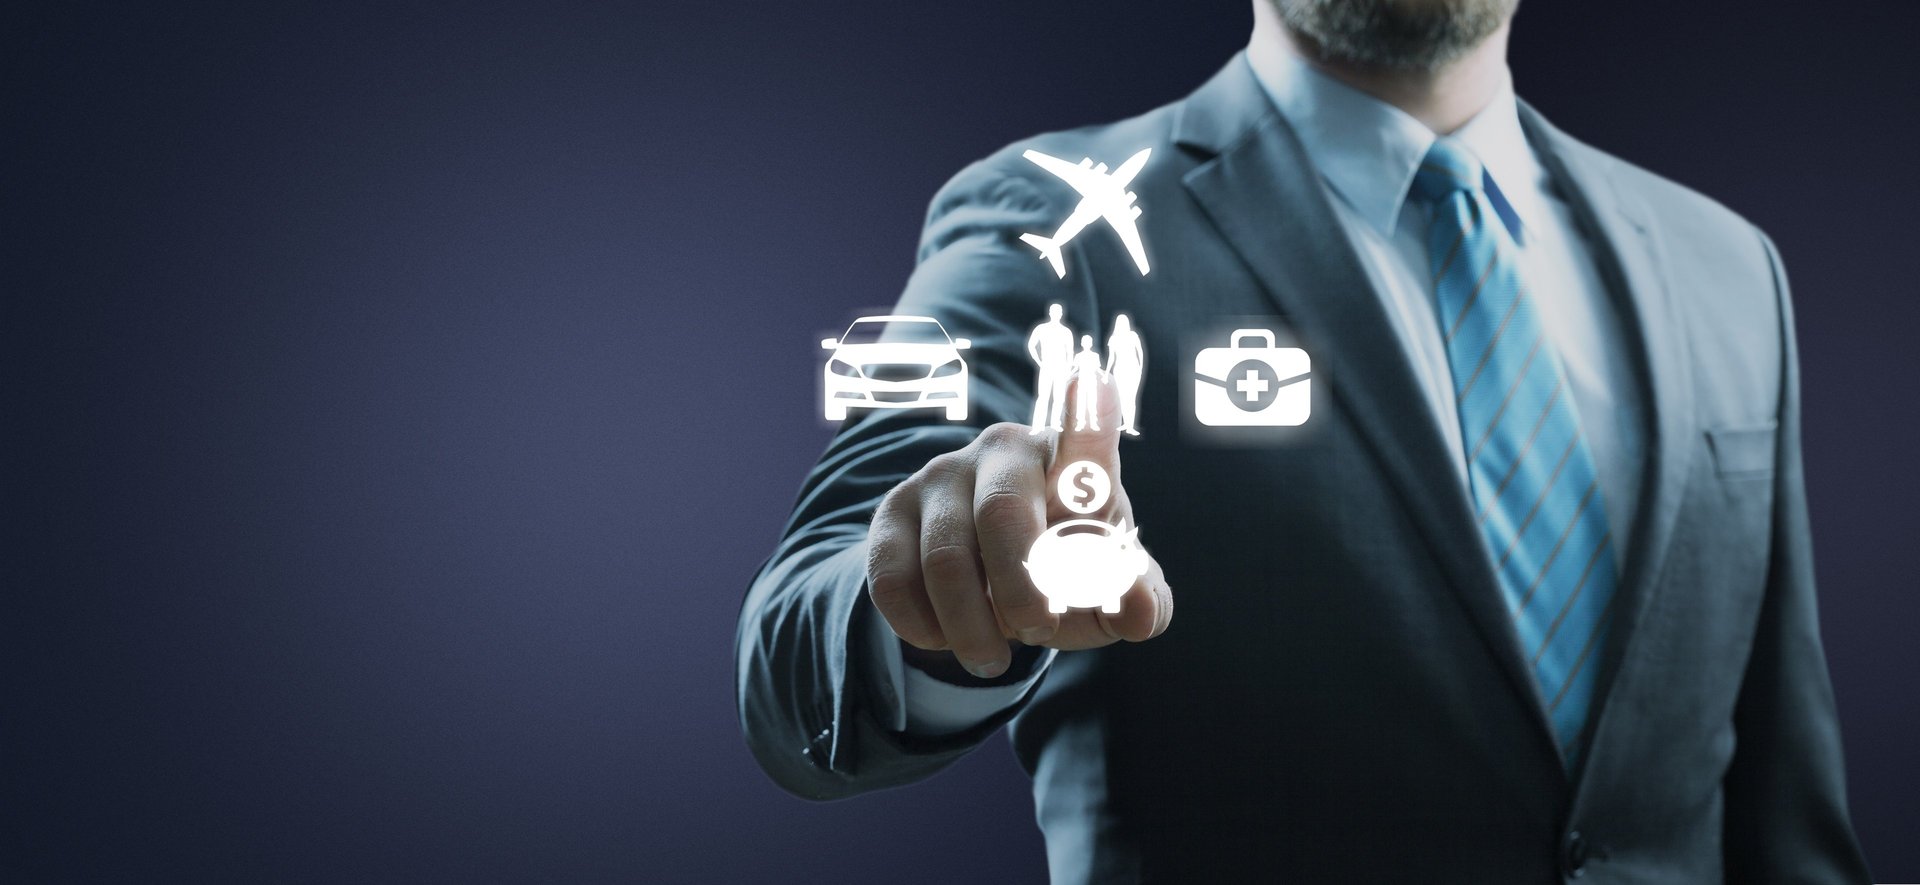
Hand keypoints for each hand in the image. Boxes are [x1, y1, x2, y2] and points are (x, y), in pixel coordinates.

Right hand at [866, 372, 1172, 678]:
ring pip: (946, 558)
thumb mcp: (1107, 595)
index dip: (1090, 416)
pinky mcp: (892, 509)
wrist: (987, 578)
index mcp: (1072, 461)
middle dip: (1021, 591)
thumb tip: (1139, 612)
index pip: (1084, 436)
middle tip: (1039, 631)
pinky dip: (922, 625)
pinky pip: (893, 575)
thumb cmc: (1064, 572)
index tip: (1098, 381)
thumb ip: (1135, 603)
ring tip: (993, 658)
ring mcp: (941, 473)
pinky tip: (945, 637)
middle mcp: (1004, 450)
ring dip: (972, 626)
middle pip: (1003, 514)